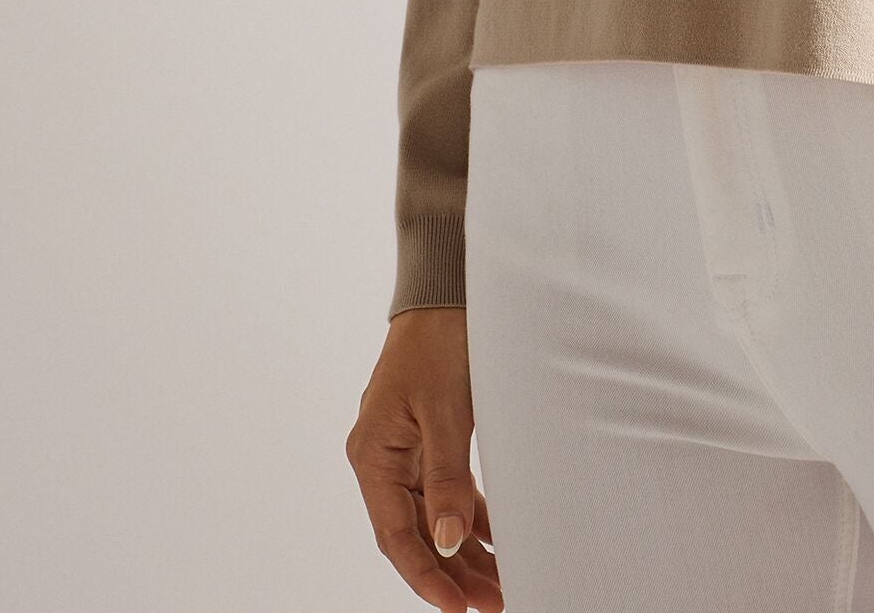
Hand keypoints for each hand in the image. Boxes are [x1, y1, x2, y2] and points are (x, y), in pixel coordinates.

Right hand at [347, 306, 505, 610]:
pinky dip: (469, 516)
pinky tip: (496, 540)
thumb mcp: (448, 412)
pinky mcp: (429, 439)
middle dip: (453, 572)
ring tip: (499, 584)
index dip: (427, 576)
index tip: (457, 609)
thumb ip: (447, 480)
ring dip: (465, 550)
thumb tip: (449, 544)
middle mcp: (383, 459)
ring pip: (434, 516)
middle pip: (416, 532)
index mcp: (373, 455)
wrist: (448, 292)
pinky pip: (446, 491)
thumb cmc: (441, 342)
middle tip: (493, 603)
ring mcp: (406, 450)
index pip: (397, 535)